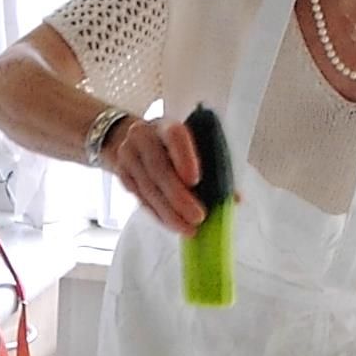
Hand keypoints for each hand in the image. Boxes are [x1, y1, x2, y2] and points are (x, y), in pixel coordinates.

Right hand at [103, 117, 205, 234]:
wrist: (127, 137)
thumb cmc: (169, 143)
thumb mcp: (188, 142)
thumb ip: (210, 165)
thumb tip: (234, 199)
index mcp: (165, 125)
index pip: (174, 136)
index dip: (184, 157)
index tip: (195, 181)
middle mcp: (142, 137)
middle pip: (159, 169)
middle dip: (178, 198)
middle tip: (197, 218)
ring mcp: (128, 156)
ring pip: (148, 189)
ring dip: (168, 213)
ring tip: (188, 229)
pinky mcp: (121, 175)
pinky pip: (140, 198)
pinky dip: (158, 215)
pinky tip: (172, 225)